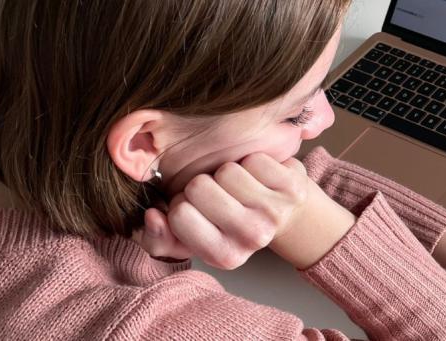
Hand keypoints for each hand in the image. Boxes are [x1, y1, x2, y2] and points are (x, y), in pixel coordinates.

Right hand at [132, 152, 321, 269]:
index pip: (178, 214)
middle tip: (219, 198)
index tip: (197, 212)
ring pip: (225, 170)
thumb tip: (152, 215)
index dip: (181, 205)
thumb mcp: (190, 240)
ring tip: (239, 190)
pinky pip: (253, 159)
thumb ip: (159, 237)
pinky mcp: (292, 187)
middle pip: (198, 186)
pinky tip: (258, 180)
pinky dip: (251, 163)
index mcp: (224, 256)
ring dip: (227, 174)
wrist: (285, 217)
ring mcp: (275, 212)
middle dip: (202, 186)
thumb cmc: (228, 225)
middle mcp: (252, 238)